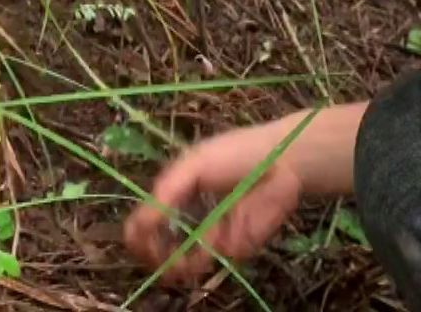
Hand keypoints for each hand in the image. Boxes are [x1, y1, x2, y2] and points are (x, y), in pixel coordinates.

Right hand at [123, 120, 304, 283]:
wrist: (283, 162)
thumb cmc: (237, 154)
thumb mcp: (194, 164)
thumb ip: (166, 192)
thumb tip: (138, 225)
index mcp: (177, 192)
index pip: (145, 220)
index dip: (138, 233)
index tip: (137, 240)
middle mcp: (190, 217)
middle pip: (159, 247)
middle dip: (152, 255)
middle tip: (154, 256)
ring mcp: (211, 234)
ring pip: (182, 263)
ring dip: (173, 266)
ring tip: (175, 264)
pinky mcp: (233, 247)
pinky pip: (210, 262)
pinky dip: (200, 263)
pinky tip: (200, 254)